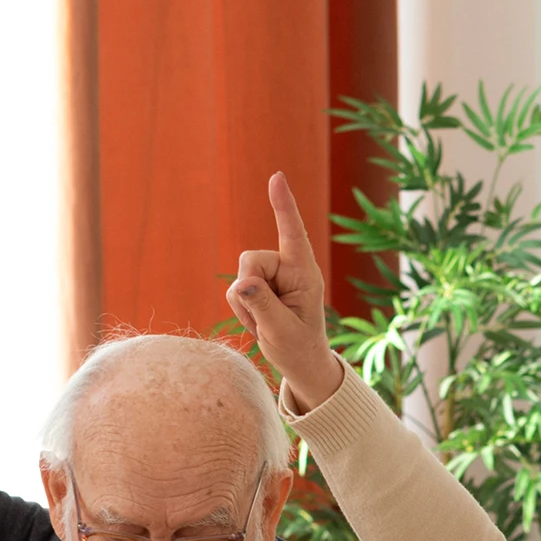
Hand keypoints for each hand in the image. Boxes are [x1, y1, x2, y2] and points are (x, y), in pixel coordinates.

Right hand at [226, 172, 341, 412]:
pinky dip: (241, 310)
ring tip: (264, 324)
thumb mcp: (282, 331)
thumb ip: (262, 305)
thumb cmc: (299, 349)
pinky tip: (258, 323)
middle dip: (248, 290)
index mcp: (305, 273)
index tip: (277, 178)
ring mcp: (273, 276)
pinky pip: (235, 289)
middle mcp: (289, 268)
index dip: (283, 206)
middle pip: (250, 260)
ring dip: (245, 305)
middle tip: (264, 320)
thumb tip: (242, 282)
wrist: (300, 363)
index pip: (293, 233)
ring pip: (239, 276)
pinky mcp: (258, 285)